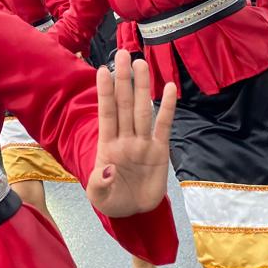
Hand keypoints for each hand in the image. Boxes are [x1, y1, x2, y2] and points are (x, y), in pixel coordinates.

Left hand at [87, 50, 175, 217]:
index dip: (105, 93)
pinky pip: (164, 126)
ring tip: (141, 63)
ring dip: (142, 87)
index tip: (102, 71)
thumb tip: (108, 168)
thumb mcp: (99, 196)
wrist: (134, 212)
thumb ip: (100, 183)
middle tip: (122, 54)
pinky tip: (169, 88)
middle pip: (125, 104)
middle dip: (123, 80)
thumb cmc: (113, 199)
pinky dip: (167, 108)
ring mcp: (142, 142)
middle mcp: (125, 138)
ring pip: (143, 110)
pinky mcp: (160, 151)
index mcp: (108, 145)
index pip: (106, 113)